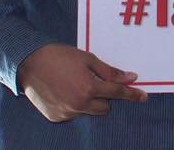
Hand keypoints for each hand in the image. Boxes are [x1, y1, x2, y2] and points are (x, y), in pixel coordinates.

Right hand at [17, 43, 147, 121]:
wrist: (29, 63)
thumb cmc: (60, 57)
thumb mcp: (88, 59)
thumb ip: (110, 72)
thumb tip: (130, 78)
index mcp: (89, 88)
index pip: (117, 93)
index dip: (132, 94)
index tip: (143, 96)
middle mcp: (79, 104)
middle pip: (105, 107)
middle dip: (105, 96)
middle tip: (95, 82)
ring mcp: (67, 112)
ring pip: (88, 110)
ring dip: (88, 100)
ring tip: (75, 83)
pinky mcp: (56, 117)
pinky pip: (73, 113)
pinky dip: (74, 104)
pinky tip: (64, 90)